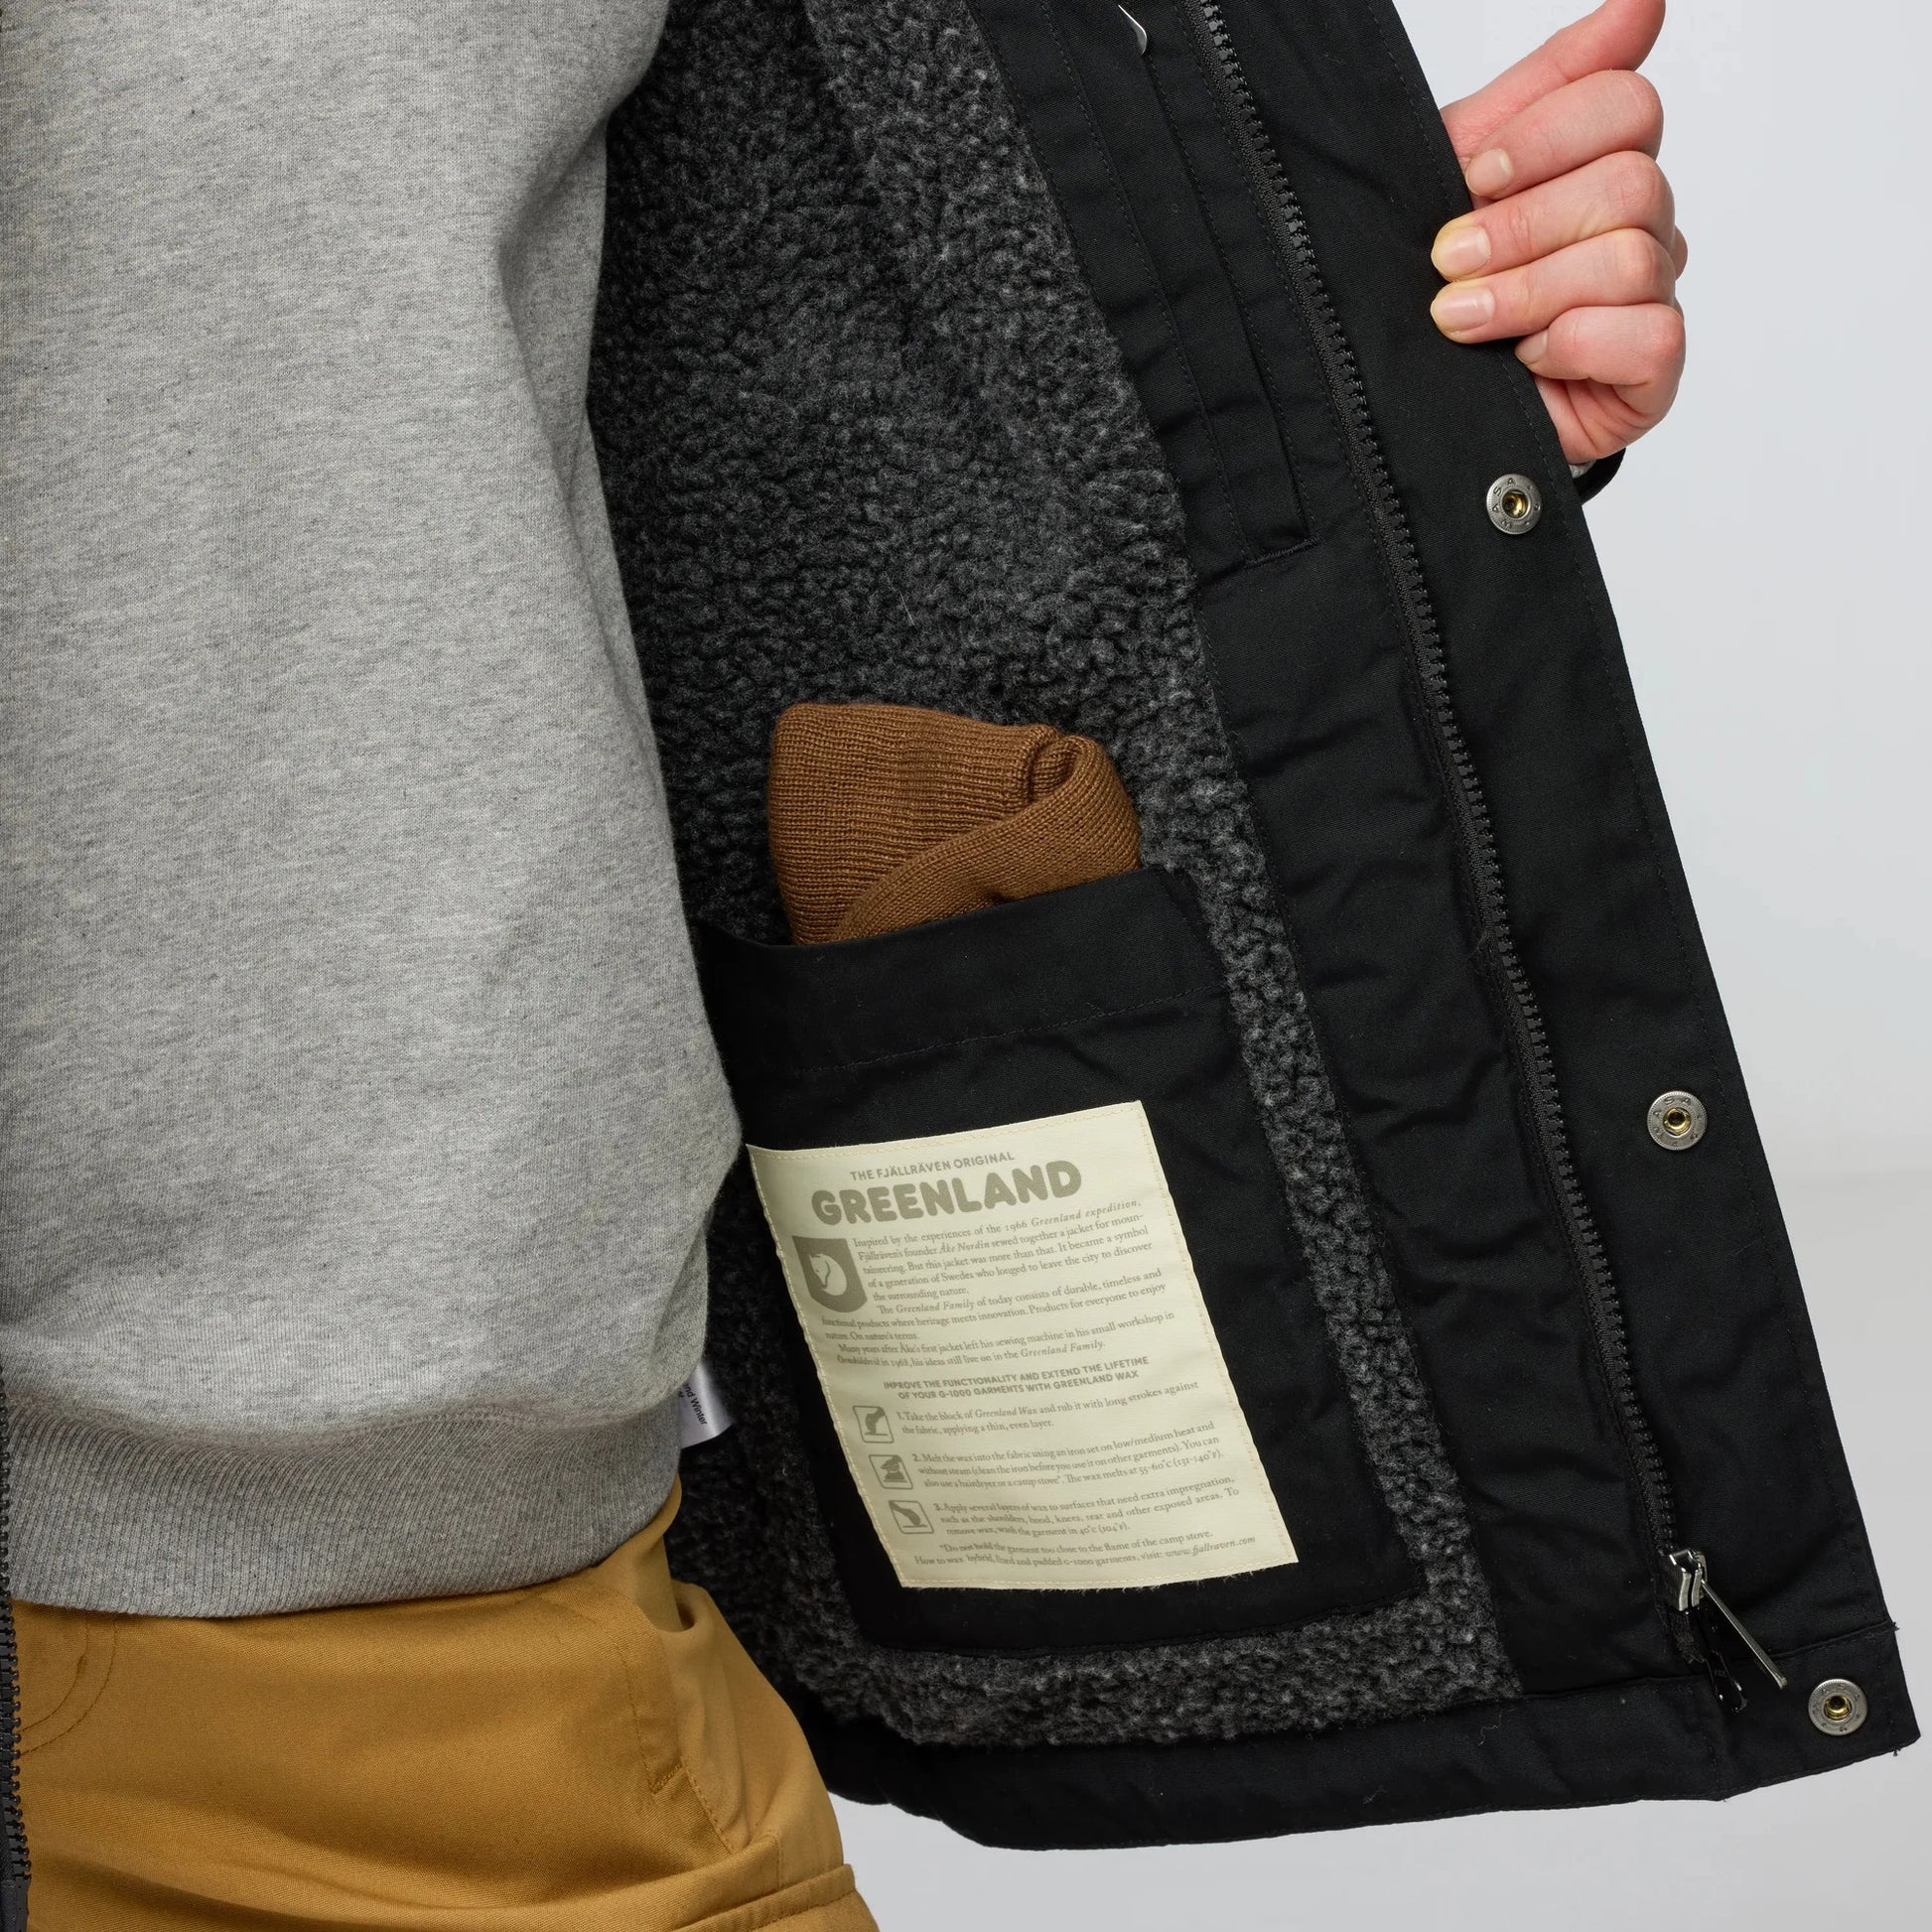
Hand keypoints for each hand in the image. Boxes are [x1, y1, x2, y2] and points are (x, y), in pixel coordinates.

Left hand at [1431, 0, 1685, 464]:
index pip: (1624, 104)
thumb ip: (1540, 88)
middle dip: (1521, 227)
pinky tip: (1524, 359)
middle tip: (1448, 263)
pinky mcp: (1652, 371)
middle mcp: (1639, 225)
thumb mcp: (1459, 174)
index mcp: (1599, 164)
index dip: (1544, 137)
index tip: (1473, 177)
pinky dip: (1571, 344)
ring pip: (1632, 257)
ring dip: (1528, 291)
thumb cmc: (1438, 286)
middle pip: (1629, 182)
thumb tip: (1643, 0)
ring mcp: (1651, 296)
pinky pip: (1648, 334)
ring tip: (1463, 321)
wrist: (1409, 402)